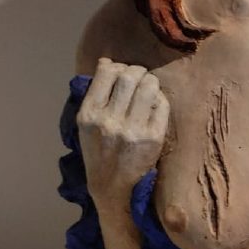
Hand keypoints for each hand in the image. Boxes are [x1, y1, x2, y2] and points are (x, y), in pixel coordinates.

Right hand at [76, 58, 170, 201]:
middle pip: (129, 76)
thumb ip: (95, 93)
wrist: (112, 187)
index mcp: (89, 115)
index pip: (107, 73)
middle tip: (139, 77)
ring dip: (150, 82)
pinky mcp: (153, 138)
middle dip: (137, 71)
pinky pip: (161, 105)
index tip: (121, 72)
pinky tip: (155, 104)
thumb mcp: (86, 124)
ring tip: (148, 88)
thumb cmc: (98, 151)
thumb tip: (107, 61)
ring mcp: (132, 130)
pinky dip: (159, 99)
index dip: (118, 66)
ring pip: (148, 87)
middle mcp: (109, 121)